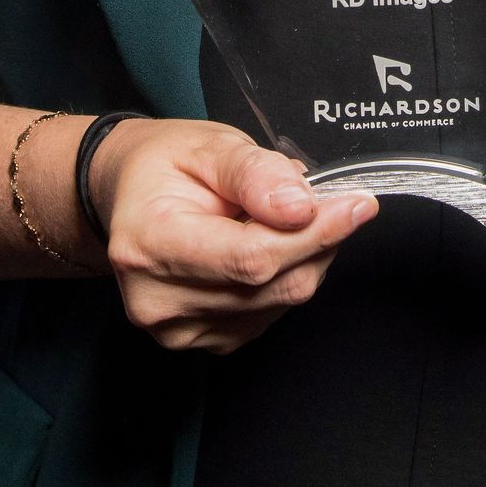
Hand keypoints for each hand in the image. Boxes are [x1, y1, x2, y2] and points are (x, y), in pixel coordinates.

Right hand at [90, 118, 377, 353]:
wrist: (128, 195)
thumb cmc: (165, 166)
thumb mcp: (209, 145)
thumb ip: (255, 173)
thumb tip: (301, 208)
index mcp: (149, 243)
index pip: (249, 257)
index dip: (313, 235)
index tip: (357, 205)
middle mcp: (156, 298)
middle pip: (270, 284)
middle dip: (317, 241)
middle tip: (334, 201)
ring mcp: (175, 329)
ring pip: (279, 302)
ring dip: (304, 258)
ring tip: (282, 217)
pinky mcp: (200, 341)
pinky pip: (269, 315)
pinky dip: (284, 278)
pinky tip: (267, 246)